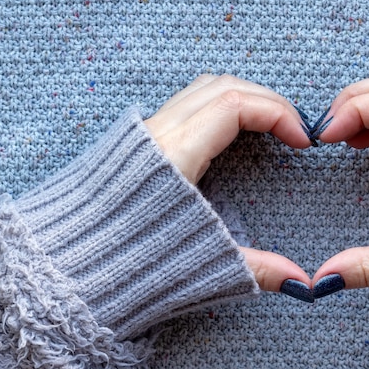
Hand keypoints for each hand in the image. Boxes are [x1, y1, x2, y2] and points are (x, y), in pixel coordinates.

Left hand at [145, 74, 312, 292]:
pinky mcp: (140, 142)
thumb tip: (303, 283)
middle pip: (224, 86)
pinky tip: (233, 130)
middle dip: (268, 100)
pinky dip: (219, 104)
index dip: (279, 114)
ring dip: (244, 97)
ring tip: (270, 125)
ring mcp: (147, 133)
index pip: (237, 104)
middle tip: (294, 128)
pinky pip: (186, 102)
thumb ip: (258, 268)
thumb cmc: (129, 264)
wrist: (65, 272)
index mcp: (176, 154)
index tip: (303, 140)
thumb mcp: (203, 266)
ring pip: (203, 88)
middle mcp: (160, 133)